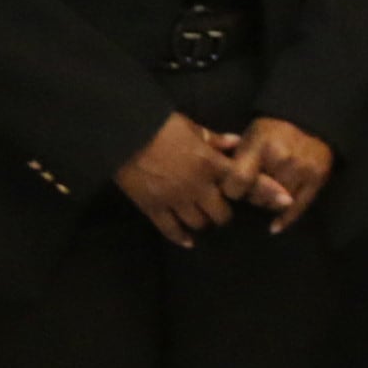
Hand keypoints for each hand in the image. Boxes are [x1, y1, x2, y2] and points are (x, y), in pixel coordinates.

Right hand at [115, 113, 236, 246]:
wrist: (125, 136)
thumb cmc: (161, 126)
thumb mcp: (192, 127)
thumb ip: (215, 139)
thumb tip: (236, 142)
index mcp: (210, 164)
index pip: (237, 185)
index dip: (242, 190)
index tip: (239, 192)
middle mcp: (197, 187)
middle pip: (221, 214)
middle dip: (223, 213)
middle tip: (219, 209)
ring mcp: (175, 201)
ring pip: (198, 224)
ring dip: (203, 223)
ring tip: (203, 219)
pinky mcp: (154, 209)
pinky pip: (170, 230)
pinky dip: (180, 238)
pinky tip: (187, 241)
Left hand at [217, 117, 334, 230]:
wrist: (312, 121)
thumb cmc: (273, 130)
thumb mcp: (249, 136)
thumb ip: (233, 157)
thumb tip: (215, 183)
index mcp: (261, 144)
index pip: (238, 181)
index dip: (230, 190)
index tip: (230, 190)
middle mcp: (283, 157)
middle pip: (257, 196)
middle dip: (250, 196)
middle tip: (250, 190)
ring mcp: (302, 169)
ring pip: (275, 204)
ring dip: (267, 204)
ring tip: (265, 195)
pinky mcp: (318, 178)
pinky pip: (298, 208)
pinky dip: (285, 219)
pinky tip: (274, 227)